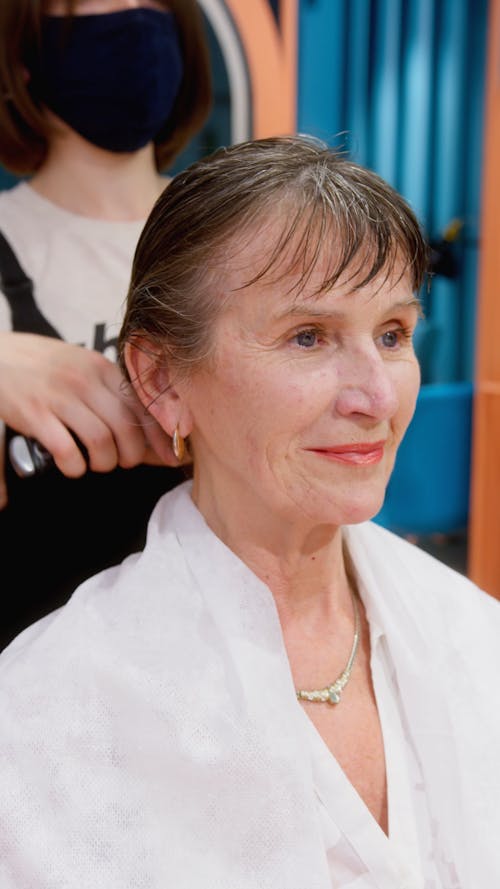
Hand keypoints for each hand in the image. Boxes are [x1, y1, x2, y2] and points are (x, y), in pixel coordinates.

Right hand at [0, 332, 183, 507]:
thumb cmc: (42, 367)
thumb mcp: (81, 367)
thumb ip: (110, 391)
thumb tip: (147, 427)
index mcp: (100, 368)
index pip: (142, 405)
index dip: (159, 436)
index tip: (169, 456)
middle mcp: (84, 380)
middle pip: (126, 427)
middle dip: (131, 455)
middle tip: (122, 462)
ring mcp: (58, 396)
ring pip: (101, 441)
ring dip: (103, 462)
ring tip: (96, 463)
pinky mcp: (34, 414)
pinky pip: (67, 450)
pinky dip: (74, 466)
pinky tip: (71, 465)